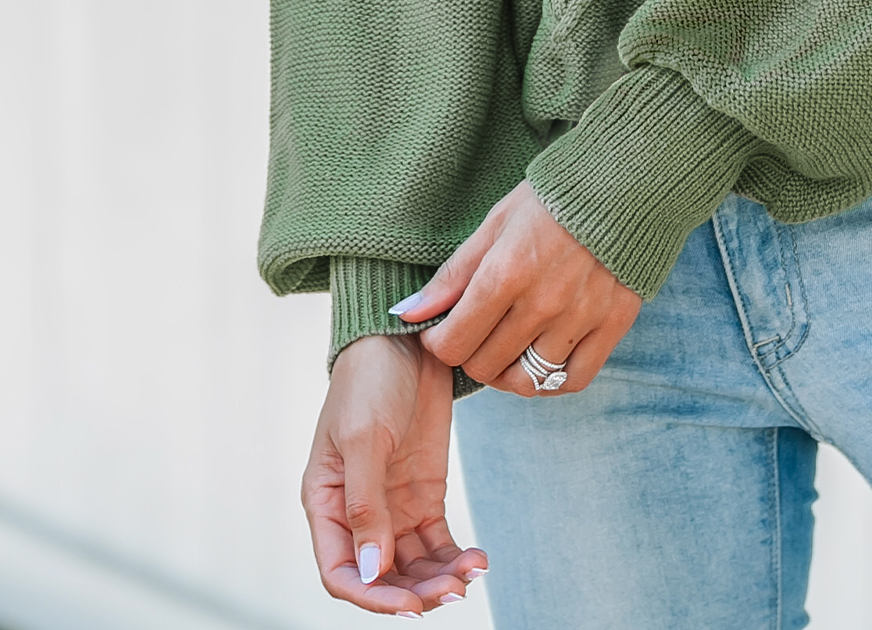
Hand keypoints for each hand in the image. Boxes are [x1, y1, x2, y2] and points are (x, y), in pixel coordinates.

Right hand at [302, 332, 487, 612]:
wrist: (406, 337)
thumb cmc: (370, 380)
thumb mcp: (364, 437)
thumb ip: (365, 504)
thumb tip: (371, 569)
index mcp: (326, 502)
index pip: (341, 571)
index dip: (373, 596)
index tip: (410, 604)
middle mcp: (357, 512)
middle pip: (382, 575)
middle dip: (415, 591)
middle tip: (453, 592)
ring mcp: (393, 505)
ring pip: (413, 565)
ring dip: (439, 578)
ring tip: (471, 574)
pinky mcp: (424, 493)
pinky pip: (438, 541)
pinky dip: (455, 556)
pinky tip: (477, 559)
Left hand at [393, 181, 641, 394]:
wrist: (623, 181)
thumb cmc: (551, 199)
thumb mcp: (495, 223)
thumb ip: (453, 274)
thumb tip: (409, 313)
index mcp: (506, 273)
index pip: (454, 344)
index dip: (438, 343)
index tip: (442, 330)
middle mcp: (542, 303)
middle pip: (486, 366)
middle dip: (470, 354)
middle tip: (475, 333)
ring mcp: (580, 318)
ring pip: (526, 380)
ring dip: (507, 371)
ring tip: (506, 347)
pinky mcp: (612, 324)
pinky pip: (572, 380)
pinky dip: (552, 379)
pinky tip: (542, 356)